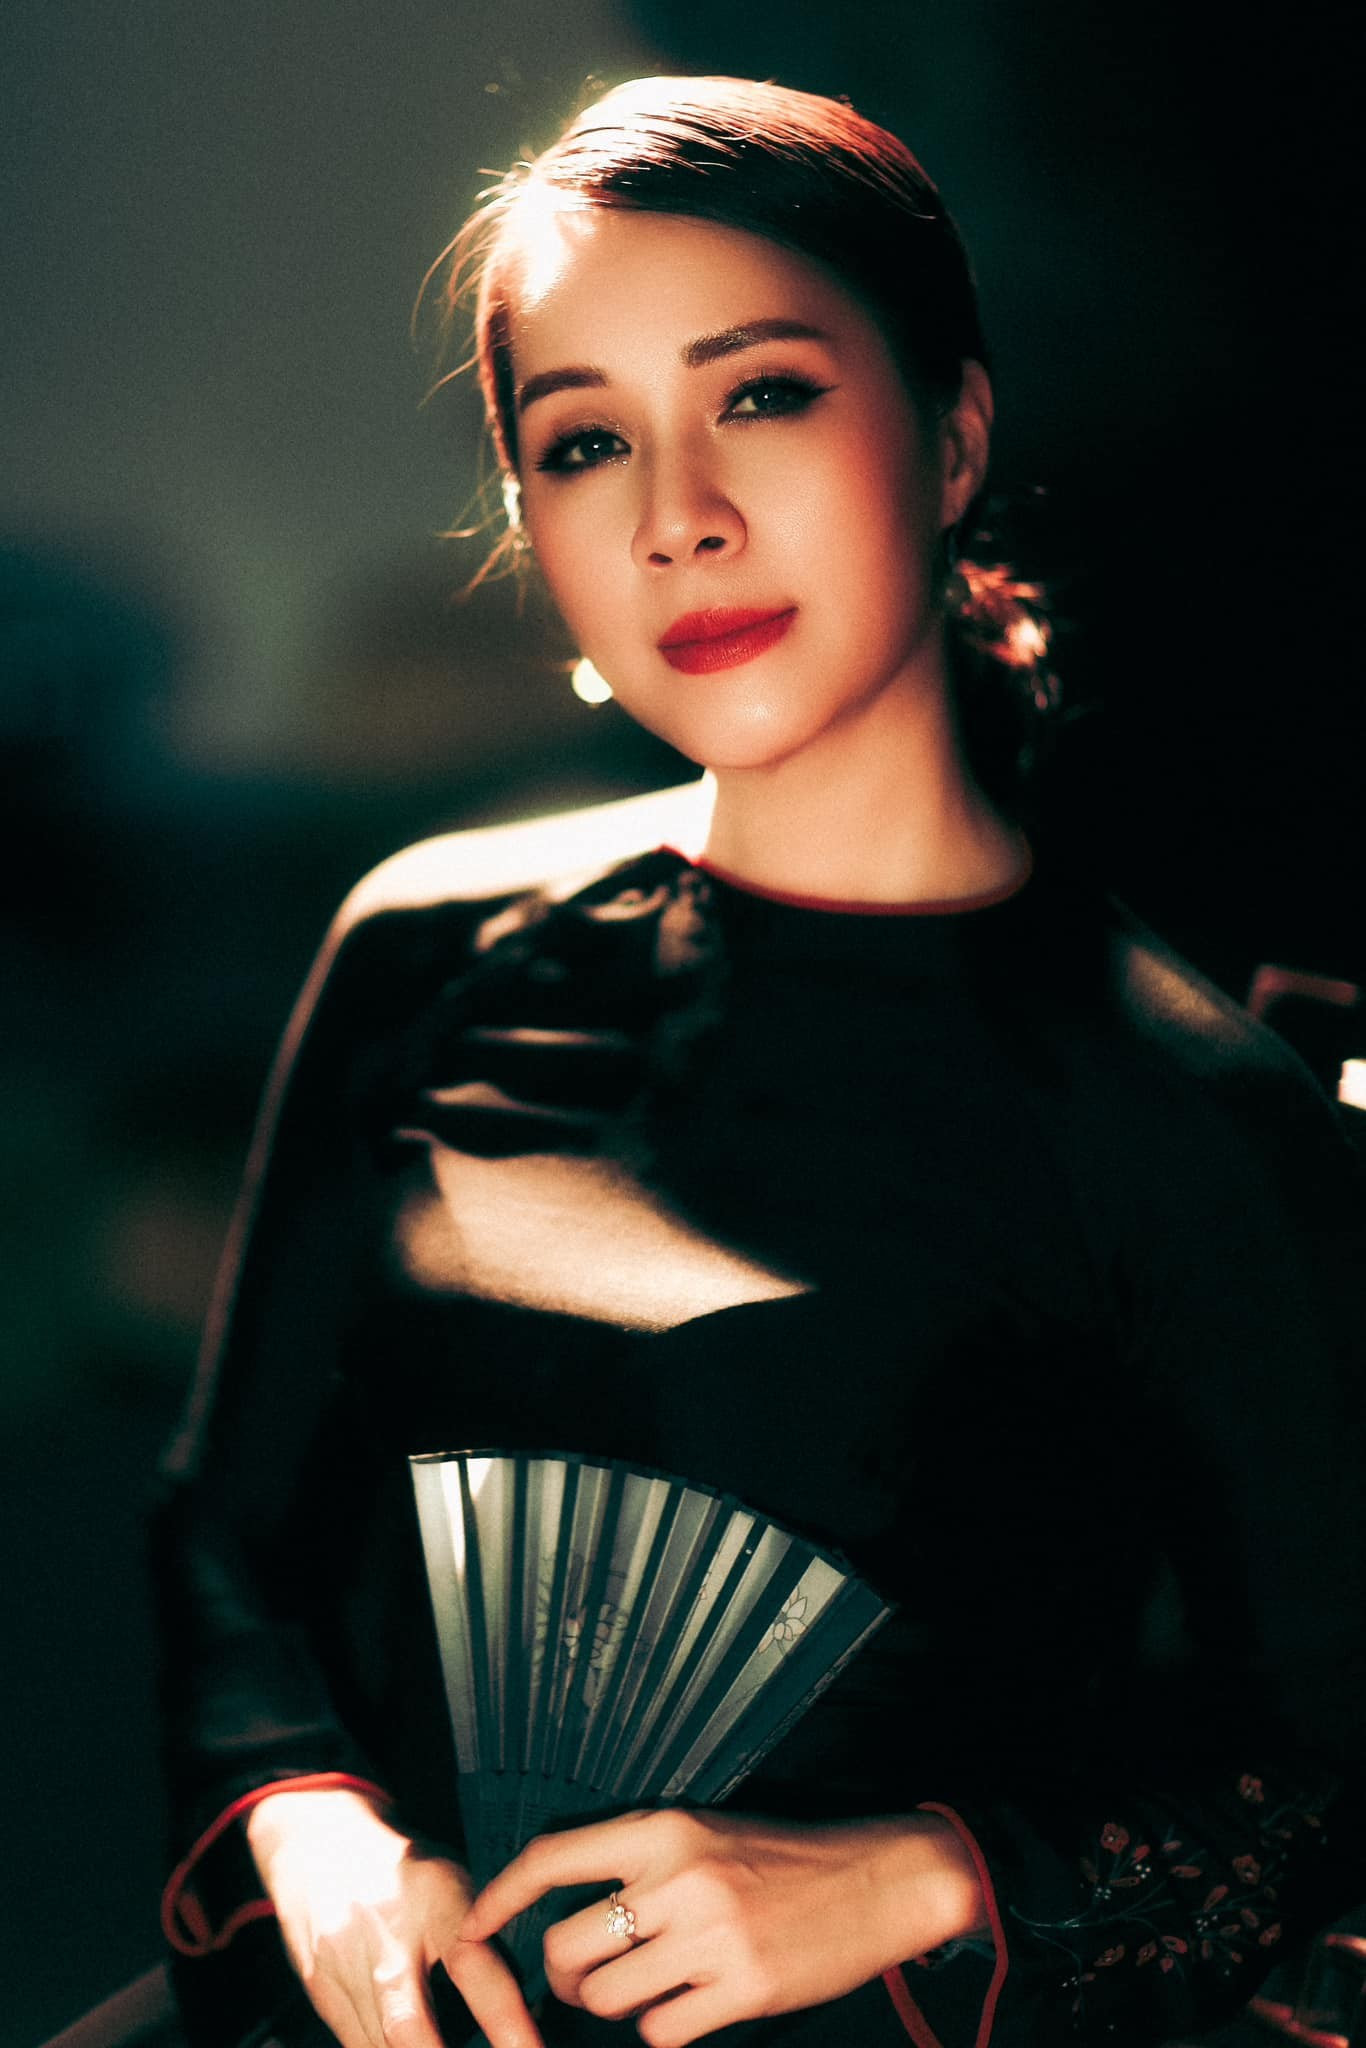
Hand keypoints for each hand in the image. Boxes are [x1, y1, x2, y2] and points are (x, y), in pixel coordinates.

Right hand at [246, 1787, 542, 2047]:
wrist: (320, 1838)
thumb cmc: (406, 1868)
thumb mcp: (453, 1883)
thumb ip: (481, 1943)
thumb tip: (527, 2012)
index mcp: (437, 1897)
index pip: (476, 1969)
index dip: (507, 2023)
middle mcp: (386, 1933)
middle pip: (409, 2025)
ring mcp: (344, 1964)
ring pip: (379, 2045)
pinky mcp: (320, 1989)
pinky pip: (357, 2044)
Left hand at [461, 1807, 985, 2046]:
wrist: (876, 1881)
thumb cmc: (784, 1857)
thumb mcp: (705, 1833)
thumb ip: (639, 1859)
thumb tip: (565, 1905)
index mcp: (663, 1829)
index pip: (551, 1859)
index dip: (500, 1899)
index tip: (474, 1929)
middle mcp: (677, 1878)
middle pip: (565, 1948)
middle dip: (563, 1977)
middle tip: (587, 1979)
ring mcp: (709, 1937)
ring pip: (606, 1999)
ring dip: (612, 2007)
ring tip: (643, 1990)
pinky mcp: (741, 1990)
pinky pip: (660, 2032)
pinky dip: (661, 2029)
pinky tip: (687, 2009)